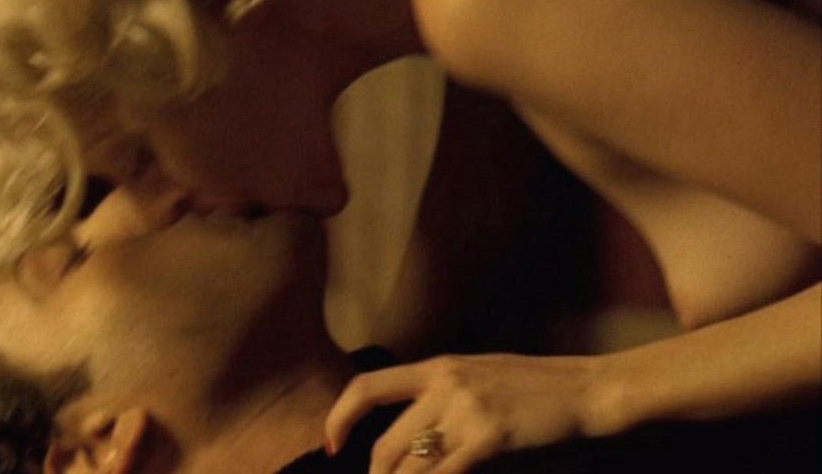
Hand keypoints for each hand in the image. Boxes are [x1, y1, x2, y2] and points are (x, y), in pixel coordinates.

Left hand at [325, 353, 622, 473]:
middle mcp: (445, 384)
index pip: (368, 387)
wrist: (590, 390)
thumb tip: (413, 433)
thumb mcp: (481, 377)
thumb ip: (443, 398)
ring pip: (409, 466)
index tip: (331, 445)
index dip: (340, 418)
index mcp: (439, 367)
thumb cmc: (539, 390)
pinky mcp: (489, 437)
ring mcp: (466, 410)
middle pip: (387, 445)